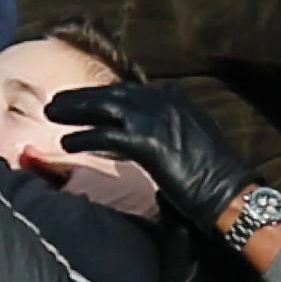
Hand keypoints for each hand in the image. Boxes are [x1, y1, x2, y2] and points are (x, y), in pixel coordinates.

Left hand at [44, 83, 257, 231]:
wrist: (230, 190)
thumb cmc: (213, 172)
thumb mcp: (192, 136)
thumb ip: (170, 125)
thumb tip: (153, 123)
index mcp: (175, 99)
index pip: (130, 91)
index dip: (102, 95)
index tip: (82, 98)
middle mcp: (165, 102)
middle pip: (112, 94)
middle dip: (81, 97)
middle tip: (55, 102)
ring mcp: (156, 119)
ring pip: (104, 108)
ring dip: (74, 110)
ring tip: (50, 114)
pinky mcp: (147, 142)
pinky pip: (105, 135)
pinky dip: (84, 138)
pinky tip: (67, 143)